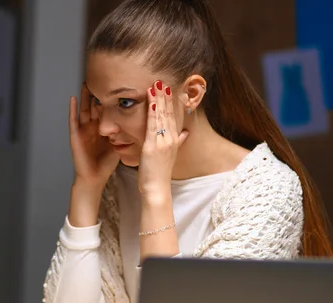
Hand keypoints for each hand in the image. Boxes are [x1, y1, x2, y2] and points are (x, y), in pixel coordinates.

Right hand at [69, 84, 119, 188]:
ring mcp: (82, 131)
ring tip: (86, 82)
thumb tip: (141, 123)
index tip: (118, 84)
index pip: (107, 109)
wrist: (94, 178)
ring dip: (84, 96)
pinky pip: (72, 120)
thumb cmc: (106, 164)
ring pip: (83, 109)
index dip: (111, 97)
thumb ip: (127, 132)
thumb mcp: (120, 144)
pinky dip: (72, 110)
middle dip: (98, 92)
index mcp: (102, 129)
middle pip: (94, 106)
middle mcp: (92, 127)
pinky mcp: (75, 136)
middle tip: (102, 76)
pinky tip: (73, 99)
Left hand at [138, 81, 188, 198]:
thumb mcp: (170, 155)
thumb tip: (185, 133)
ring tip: (156, 85)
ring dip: (159, 100)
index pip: (172, 116)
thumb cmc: (159, 174)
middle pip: (168, 113)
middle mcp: (170, 139)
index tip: (168, 88)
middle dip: (165, 96)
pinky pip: (152, 126)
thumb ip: (178, 142)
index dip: (170, 102)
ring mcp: (163, 142)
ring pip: (161, 117)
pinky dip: (152, 113)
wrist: (157, 189)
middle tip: (162, 80)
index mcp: (174, 140)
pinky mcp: (153, 147)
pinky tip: (151, 102)